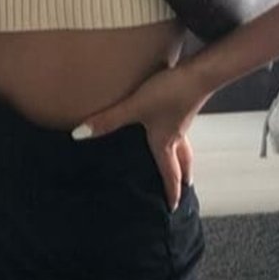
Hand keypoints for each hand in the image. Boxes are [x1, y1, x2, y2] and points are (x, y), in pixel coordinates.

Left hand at [71, 64, 209, 211]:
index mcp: (166, 142)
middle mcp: (177, 134)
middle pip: (183, 161)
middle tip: (186, 186)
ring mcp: (182, 118)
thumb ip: (108, 120)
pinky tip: (170, 123)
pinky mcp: (184, 102)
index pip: (169, 173)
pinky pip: (181, 125)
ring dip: (183, 155)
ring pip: (184, 143)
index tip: (172, 207)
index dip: (171, 191)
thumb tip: (79, 135)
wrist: (199, 72)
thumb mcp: (135, 107)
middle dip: (183, 175)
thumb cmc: (169, 92)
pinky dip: (178, 132)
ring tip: (180, 160)